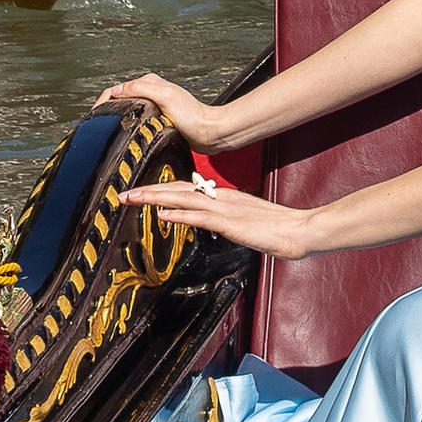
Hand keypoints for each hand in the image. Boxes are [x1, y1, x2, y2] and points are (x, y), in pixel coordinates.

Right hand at [96, 71, 217, 151]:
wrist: (209, 133)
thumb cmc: (193, 117)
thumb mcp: (165, 97)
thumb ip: (141, 89)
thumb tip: (117, 90)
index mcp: (150, 83)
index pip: (118, 88)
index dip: (103, 100)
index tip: (94, 114)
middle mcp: (152, 92)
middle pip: (120, 98)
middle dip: (106, 109)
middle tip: (96, 124)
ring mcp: (155, 106)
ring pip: (127, 109)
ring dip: (116, 117)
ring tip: (106, 130)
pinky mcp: (158, 120)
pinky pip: (136, 120)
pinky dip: (127, 125)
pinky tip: (126, 134)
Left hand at [123, 179, 316, 255]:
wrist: (298, 231)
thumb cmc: (275, 229)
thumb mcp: (244, 222)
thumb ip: (224, 219)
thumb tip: (206, 219)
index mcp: (223, 198)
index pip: (185, 190)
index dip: (161, 190)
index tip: (140, 192)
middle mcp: (221, 199)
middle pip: (178, 190)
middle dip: (149, 191)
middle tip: (124, 193)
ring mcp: (225, 209)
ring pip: (183, 199)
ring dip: (156, 198)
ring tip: (133, 198)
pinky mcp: (230, 223)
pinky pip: (200, 217)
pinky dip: (180, 215)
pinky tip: (163, 215)